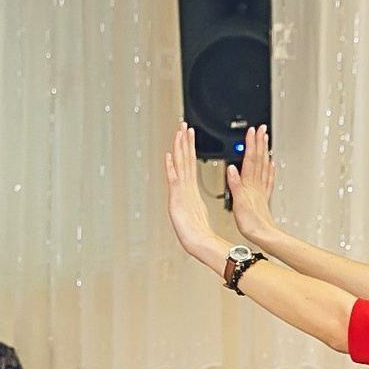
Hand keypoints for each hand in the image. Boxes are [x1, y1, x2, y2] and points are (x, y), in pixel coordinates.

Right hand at [163, 125, 225, 272]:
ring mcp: (180, 192)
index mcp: (190, 189)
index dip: (188, 147)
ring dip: (179, 149)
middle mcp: (184, 188)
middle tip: (183, 125)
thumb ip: (194, 199)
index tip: (187, 133)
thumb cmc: (198, 232)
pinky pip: (175, 180)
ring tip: (178, 133)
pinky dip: (172, 168)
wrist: (197, 243)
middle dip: (183, 142)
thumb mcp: (198, 211)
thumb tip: (192, 191)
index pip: (189, 163)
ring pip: (180, 166)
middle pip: (183, 160)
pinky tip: (170, 157)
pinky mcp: (177, 199)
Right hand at [224, 125, 279, 246]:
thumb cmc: (251, 223)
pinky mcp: (264, 197)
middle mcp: (257, 184)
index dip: (250, 144)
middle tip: (261, 129)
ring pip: (264, 166)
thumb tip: (231, 168)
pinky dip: (269, 169)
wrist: (263, 234)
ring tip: (265, 140)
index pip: (250, 159)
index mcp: (249, 184)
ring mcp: (261, 190)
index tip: (251, 131)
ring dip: (264, 151)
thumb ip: (235, 184)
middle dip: (259, 142)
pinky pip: (267, 179)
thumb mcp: (238, 203)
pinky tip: (270, 164)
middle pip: (259, 159)